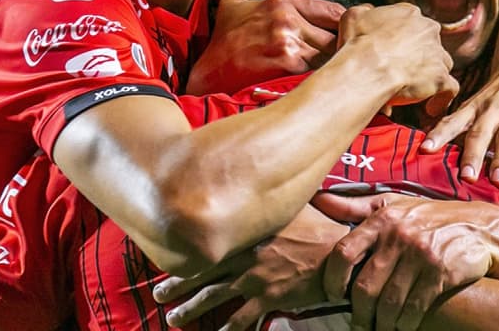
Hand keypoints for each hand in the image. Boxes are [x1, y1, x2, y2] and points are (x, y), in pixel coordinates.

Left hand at [152, 204, 348, 329]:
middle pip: (202, 272)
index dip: (187, 252)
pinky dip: (227, 329)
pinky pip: (241, 319)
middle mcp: (245, 256)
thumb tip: (273, 182)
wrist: (340, 253)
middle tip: (159, 293)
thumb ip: (276, 201)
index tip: (169, 257)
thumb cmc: (321, 227)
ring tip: (175, 317)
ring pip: (213, 297)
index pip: (209, 242)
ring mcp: (254, 279)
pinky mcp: (268, 298)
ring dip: (191, 309)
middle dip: (177, 285)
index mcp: (248, 232)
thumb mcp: (295, 204)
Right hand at [187, 0, 344, 94]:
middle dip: (343, 42)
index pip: (330, 9)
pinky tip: (327, 78)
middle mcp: (288, 20)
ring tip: (341, 67)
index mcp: (281, 2)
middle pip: (336, 32)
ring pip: (332, 51)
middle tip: (350, 51)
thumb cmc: (224, 41)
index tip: (349, 30)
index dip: (345, 21)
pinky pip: (321, 68)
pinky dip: (326, 73)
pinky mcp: (290, 67)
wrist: (211, 75)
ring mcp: (290, 44)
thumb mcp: (232, 0)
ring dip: (337, 59)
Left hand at [315, 193, 498, 330]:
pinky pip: (413, 309)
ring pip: (388, 304)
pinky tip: (402, 326)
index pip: (343, 253)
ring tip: (380, 328)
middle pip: (364, 287)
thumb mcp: (393, 204)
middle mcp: (399, 236)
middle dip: (359, 313)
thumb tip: (319, 199)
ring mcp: (420, 255)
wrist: (480, 227)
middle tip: (359, 323)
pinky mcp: (440, 273)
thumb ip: (356, 206)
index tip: (334, 294)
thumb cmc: (429, 218)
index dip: (332, 280)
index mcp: (382, 220)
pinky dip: (404, 323)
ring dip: (381, 324)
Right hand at [336, 4, 459, 105]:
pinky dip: (442, 97)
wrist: (366, 69)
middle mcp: (428, 30)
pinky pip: (450, 88)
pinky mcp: (441, 77)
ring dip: (431, 75)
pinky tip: (432, 106)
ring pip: (442, 64)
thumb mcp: (353, 16)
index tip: (397, 51)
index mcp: (409, 14)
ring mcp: (437, 54)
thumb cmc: (358, 45)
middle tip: (403, 71)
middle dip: (419, 57)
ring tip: (416, 89)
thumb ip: (366, 11)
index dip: (405, 39)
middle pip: (430, 43)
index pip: (414, 24)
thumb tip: (368, 12)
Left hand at [423, 51, 498, 187]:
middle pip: (480, 133)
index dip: (439, 135)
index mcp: (477, 106)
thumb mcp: (481, 98)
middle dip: (473, 155)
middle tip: (467, 177)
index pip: (454, 121)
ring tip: (498, 180)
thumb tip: (442, 146)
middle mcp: (494, 110)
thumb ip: (467, 121)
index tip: (425, 149)